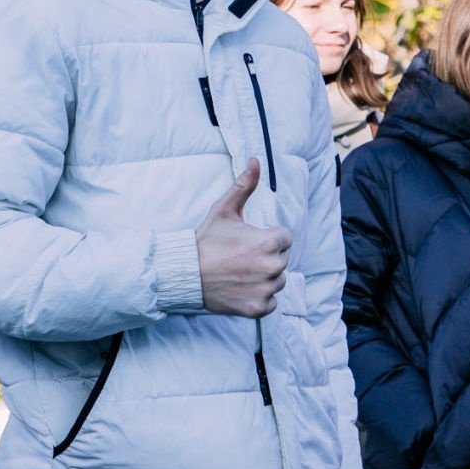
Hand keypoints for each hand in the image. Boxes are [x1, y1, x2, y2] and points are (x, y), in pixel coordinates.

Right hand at [195, 158, 291, 317]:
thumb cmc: (206, 241)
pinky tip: (241, 288)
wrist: (185, 274)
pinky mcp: (259, 308)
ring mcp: (266, 290)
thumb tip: (256, 159)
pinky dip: (259, 297)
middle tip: (240, 257)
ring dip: (264, 277)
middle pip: (282, 259)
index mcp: (269, 242)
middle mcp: (272, 267)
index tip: (247, 241)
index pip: (284, 237)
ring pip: (278, 280)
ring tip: (240, 272)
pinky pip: (271, 301)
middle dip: (266, 256)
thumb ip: (245, 185)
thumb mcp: (224, 210)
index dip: (267, 236)